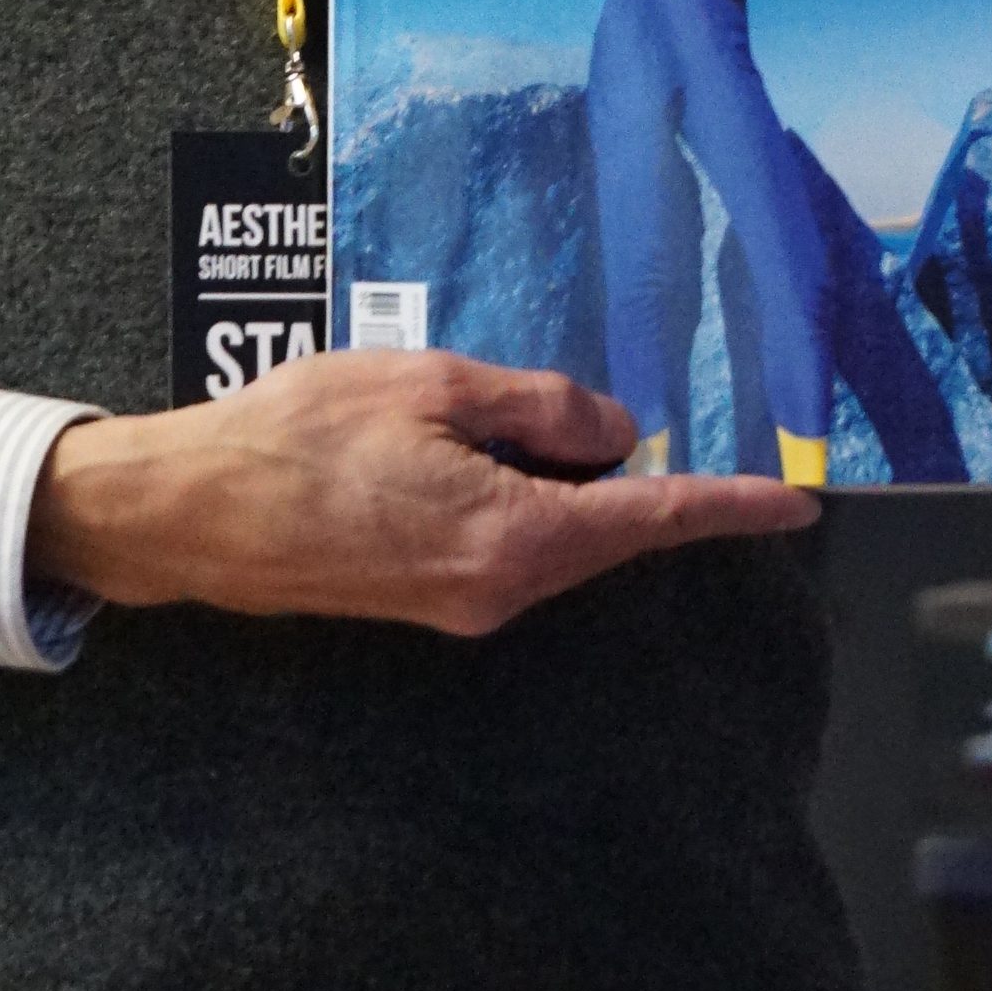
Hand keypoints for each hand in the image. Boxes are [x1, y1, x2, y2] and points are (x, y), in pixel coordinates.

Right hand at [29, 351, 817, 634]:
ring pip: (549, 532)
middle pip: (601, 526)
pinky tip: (467, 445)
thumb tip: (621, 433)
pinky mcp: (423, 602)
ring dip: (554, 475)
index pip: (649, 520)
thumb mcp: (432, 384)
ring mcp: (459, 606)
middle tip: (622, 406)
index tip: (799, 502)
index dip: (730, 506)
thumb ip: (539, 405)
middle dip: (625, 470)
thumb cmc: (301, 434)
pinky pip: (502, 542)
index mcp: (513, 538)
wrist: (193, 512)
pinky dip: (514, 494)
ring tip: (494, 407)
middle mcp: (499, 591)